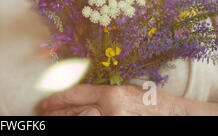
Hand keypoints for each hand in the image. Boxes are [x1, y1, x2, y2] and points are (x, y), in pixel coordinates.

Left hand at [39, 84, 186, 115]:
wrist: (173, 114)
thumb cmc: (148, 100)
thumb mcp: (122, 90)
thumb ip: (101, 94)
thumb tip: (77, 98)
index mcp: (111, 94)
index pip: (77, 95)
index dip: (58, 98)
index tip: (46, 101)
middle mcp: (110, 110)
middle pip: (75, 112)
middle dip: (58, 112)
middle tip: (45, 112)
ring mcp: (114, 122)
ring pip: (81, 121)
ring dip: (65, 119)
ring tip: (53, 118)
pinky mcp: (117, 128)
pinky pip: (93, 126)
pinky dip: (81, 123)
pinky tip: (73, 122)